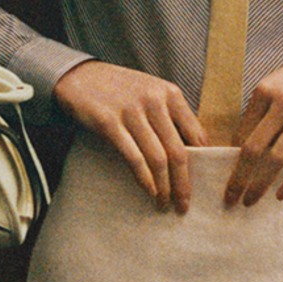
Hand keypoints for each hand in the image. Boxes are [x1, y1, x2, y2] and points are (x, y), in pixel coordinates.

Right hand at [52, 60, 207, 212]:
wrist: (80, 76)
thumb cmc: (120, 89)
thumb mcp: (152, 92)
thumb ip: (172, 115)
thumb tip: (193, 151)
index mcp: (170, 93)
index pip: (196, 134)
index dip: (202, 163)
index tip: (201, 184)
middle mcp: (154, 101)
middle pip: (178, 151)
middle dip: (183, 183)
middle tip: (184, 205)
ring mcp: (131, 112)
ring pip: (157, 158)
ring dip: (163, 187)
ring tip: (164, 203)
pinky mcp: (109, 123)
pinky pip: (133, 158)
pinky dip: (144, 179)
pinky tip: (149, 191)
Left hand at [222, 44, 282, 207]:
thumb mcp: (279, 82)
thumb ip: (261, 108)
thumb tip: (239, 144)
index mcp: (265, 90)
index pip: (241, 132)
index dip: (231, 158)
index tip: (227, 175)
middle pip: (253, 148)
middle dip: (238, 178)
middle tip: (229, 198)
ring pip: (276, 158)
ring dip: (259, 185)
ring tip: (250, 201)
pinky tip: (281, 195)